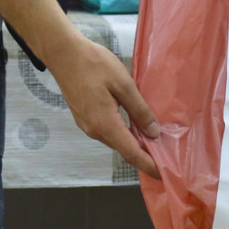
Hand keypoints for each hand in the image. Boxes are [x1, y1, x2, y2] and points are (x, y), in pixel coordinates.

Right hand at [46, 34, 160, 176]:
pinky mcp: (83, 117)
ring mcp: (86, 124)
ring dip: (133, 142)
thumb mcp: (123, 84)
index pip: (131, 153)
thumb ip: (139, 110)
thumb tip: (153, 133)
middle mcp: (94, 130)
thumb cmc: (94, 64)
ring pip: (115, 139)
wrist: (63, 53)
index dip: (148, 165)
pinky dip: (122, 132)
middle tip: (165, 154)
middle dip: (143, 154)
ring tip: (153, 139)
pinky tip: (133, 124)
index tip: (163, 174)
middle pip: (123, 148)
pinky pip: (107, 130)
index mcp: (105, 124)